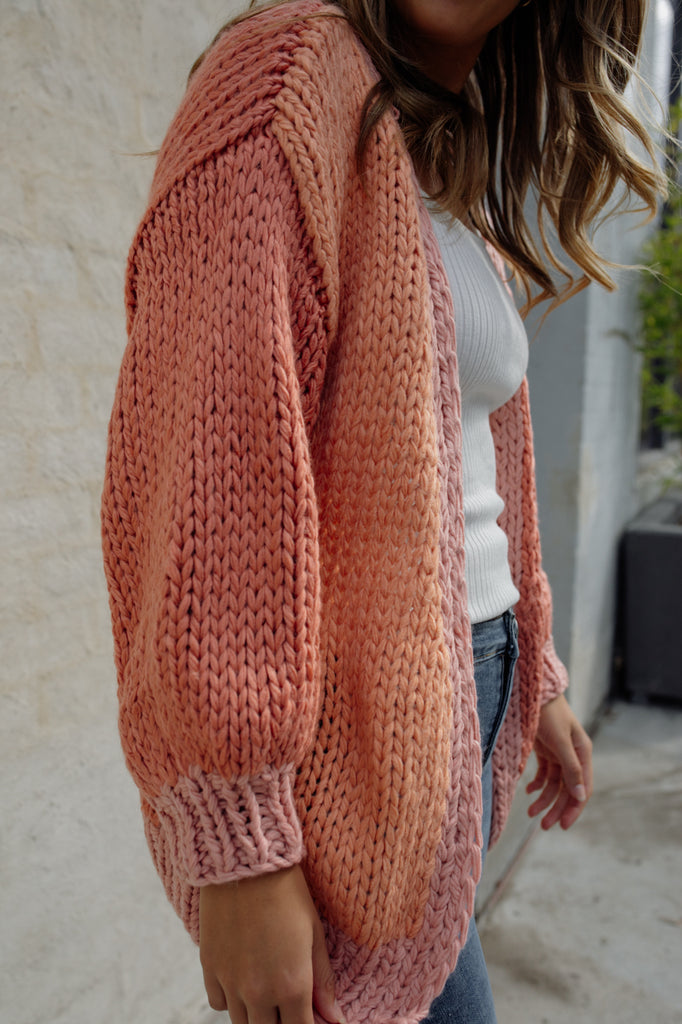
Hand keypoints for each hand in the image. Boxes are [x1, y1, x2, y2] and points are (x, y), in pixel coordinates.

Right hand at [199, 864, 344, 1023]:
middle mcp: (258, 992)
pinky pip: (218, 1003)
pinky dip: (230, 1000)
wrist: (246, 863)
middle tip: (288, 1001)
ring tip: (267, 988)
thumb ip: (323, 981)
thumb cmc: (287, 893)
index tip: (310, 1016)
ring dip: (257, 1013)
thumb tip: (336, 1019)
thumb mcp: (314, 934)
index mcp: (291, 985)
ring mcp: (230, 982)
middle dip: (281, 1021)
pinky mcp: (209, 968)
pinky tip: (242, 979)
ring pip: (242, 1022)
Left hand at [526, 693, 592, 829]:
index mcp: (582, 753)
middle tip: (543, 826)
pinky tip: (528, 792)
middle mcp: (573, 755)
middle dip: (556, 808)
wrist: (533, 692)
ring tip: (530, 813)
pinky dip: (537, 785)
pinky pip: (544, 774)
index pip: (582, 789)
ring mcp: (558, 753)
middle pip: (567, 789)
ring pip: (554, 784)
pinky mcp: (545, 750)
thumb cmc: (548, 713)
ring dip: (544, 799)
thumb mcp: (560, 742)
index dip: (574, 808)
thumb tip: (580, 797)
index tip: (562, 825)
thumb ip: (571, 769)